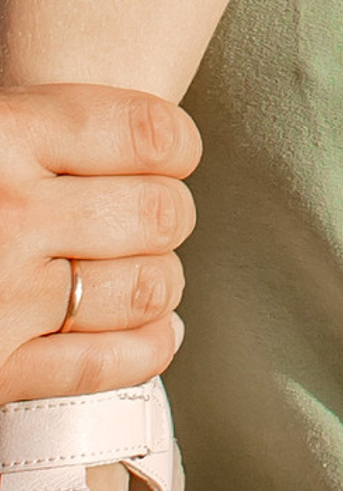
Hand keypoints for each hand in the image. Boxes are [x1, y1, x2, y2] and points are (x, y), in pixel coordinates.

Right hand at [0, 89, 197, 402]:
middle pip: (159, 212)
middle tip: (151, 219)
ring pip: (147, 286)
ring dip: (161, 282)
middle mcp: (8, 212)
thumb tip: (153, 137)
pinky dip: (146, 348)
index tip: (170, 157)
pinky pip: (105, 363)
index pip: (149, 132)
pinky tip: (154, 333)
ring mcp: (1, 298)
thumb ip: (45, 126)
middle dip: (170, 217)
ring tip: (144, 274)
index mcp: (3, 133)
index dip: (177, 147)